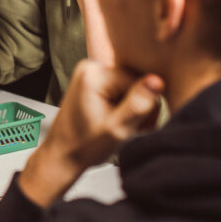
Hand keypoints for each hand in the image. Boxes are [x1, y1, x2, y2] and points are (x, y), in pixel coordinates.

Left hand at [18, 60, 163, 206]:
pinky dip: (125, 106)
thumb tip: (157, 80)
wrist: (62, 154)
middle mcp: (91, 67)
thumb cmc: (84, 146)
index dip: (145, 105)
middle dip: (139, 106)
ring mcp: (92, 73)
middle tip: (130, 127)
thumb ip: (138, 104)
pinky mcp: (94, 81)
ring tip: (123, 125)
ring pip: (132, 87)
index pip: (142, 81)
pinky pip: (122, 89)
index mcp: (94, 74)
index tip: (136, 123)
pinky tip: (118, 120)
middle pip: (137, 81)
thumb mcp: (117, 129)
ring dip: (133, 108)